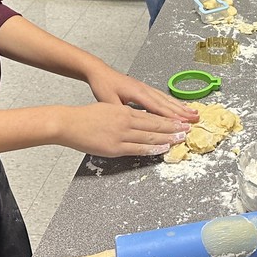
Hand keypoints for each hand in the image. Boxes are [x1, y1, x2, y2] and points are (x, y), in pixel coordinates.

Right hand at [56, 101, 192, 157]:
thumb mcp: (108, 108)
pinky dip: (151, 148)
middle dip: (173, 127)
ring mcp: (121, 134)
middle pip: (155, 124)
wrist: (68, 122)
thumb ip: (123, 115)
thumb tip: (136, 121)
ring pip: (149, 136)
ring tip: (180, 138)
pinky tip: (162, 148)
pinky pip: (137, 148)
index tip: (181, 120)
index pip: (152, 114)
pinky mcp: (114, 147)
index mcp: (125, 111)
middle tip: (188, 129)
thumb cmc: (86, 116)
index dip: (168, 118)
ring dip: (167, 137)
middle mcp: (126, 120)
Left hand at [87, 65, 199, 122]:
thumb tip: (131, 123)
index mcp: (138, 92)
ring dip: (180, 105)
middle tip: (196, 117)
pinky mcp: (144, 88)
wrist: (100, 72)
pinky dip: (172, 102)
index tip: (183, 122)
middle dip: (182, 110)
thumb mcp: (108, 101)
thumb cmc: (104, 85)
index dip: (171, 116)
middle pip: (167, 102)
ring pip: (166, 98)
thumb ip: (121, 112)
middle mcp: (145, 89)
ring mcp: (146, 87)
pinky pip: (162, 96)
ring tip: (193, 112)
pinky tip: (177, 106)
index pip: (158, 107)